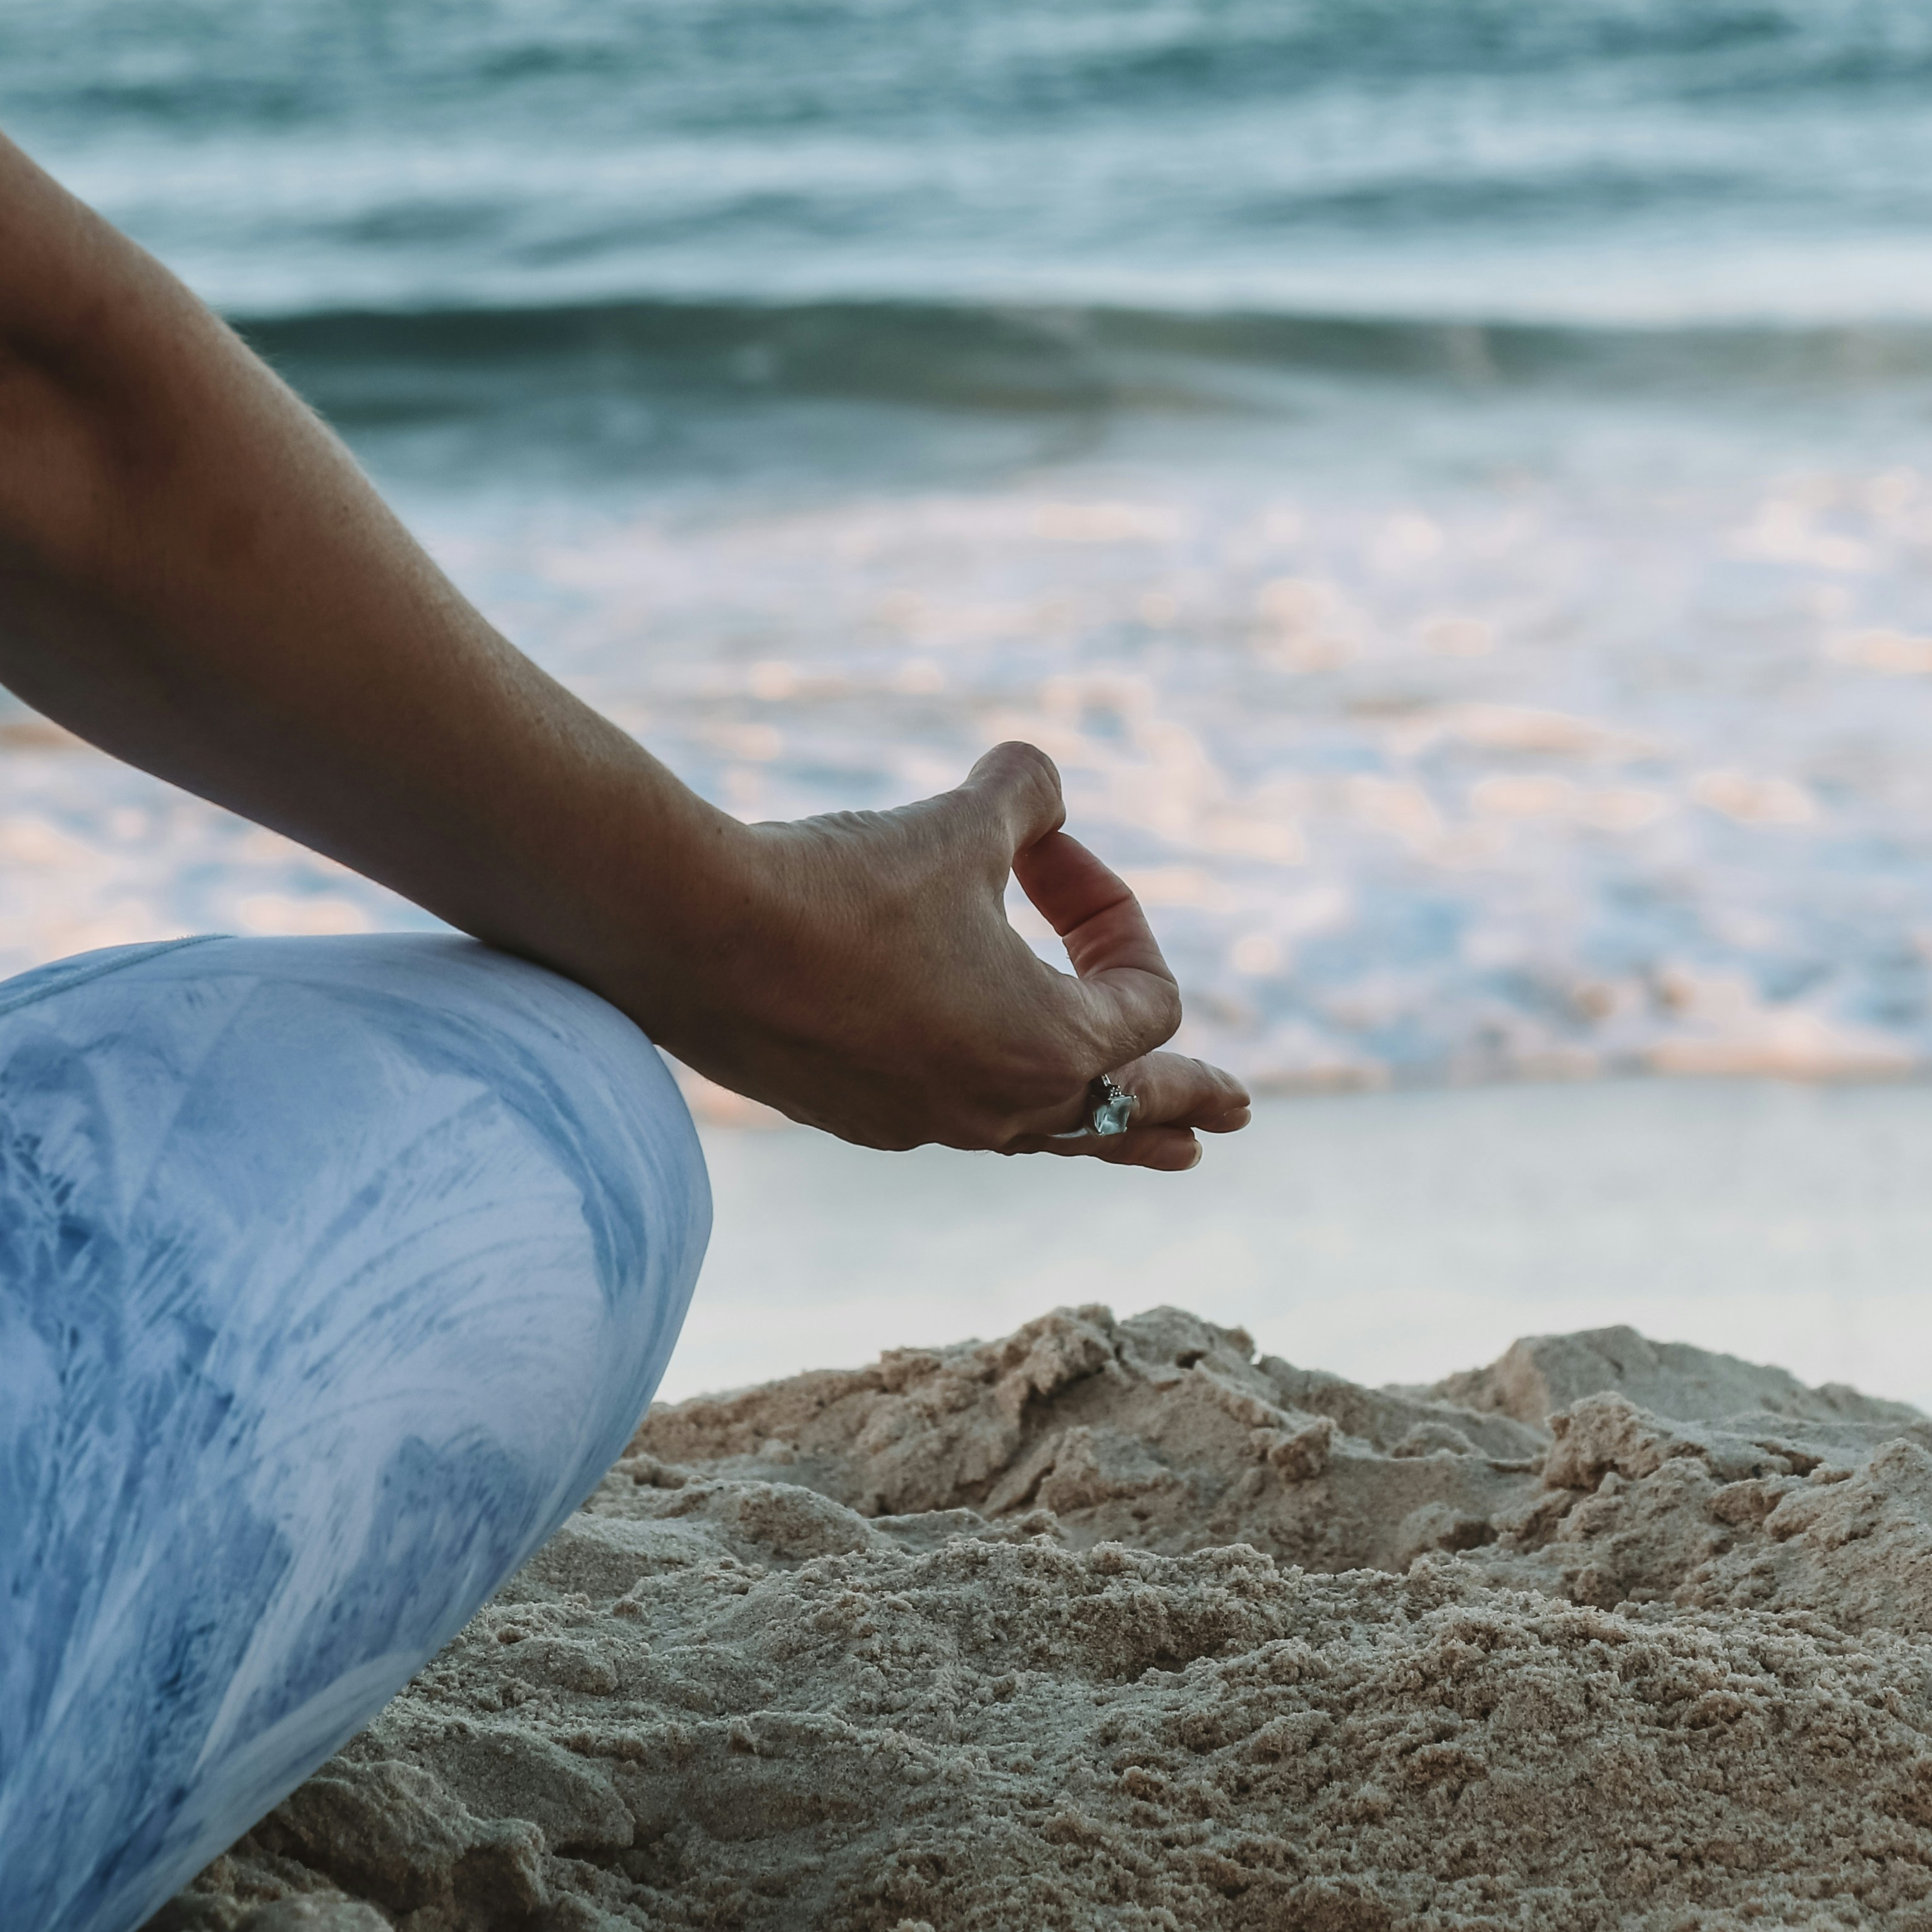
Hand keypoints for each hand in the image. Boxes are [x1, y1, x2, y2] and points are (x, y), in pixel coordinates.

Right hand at [639, 743, 1250, 1170]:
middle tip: (1236, 1114)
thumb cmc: (842, 883)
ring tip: (1160, 1146)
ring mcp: (926, 1123)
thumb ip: (1026, 796)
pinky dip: (995, 1099)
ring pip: (1044, 1135)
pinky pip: (957, 1118)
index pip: (1145, 998)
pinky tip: (985, 1093)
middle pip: (1125, 1114)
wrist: (694, 936)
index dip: (1114, 910)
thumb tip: (1042, 785)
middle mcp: (1000, 1107)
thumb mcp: (959, 821)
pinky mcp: (857, 1115)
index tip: (1046, 848)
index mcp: (1052, 1048)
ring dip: (1104, 1127)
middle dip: (1185, 1101)